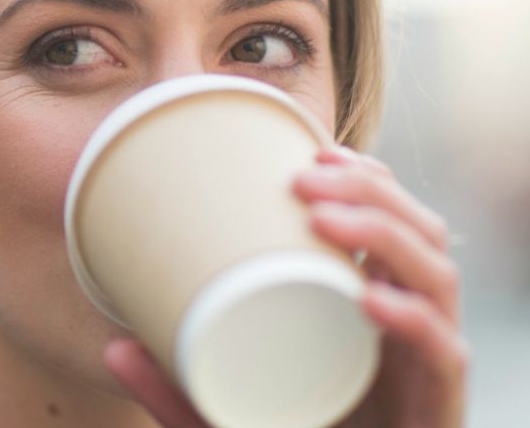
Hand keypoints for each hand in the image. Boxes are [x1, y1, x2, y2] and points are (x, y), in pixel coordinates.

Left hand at [102, 146, 468, 427]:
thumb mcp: (227, 412)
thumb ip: (177, 390)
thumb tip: (114, 350)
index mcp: (374, 313)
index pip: (394, 226)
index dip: (364, 181)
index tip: (309, 154)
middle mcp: (409, 330)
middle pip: (419, 235)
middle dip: (368, 190)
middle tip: (304, 175)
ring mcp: (426, 367)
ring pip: (435, 278)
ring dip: (384, 233)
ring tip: (323, 216)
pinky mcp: (437, 408)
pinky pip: (442, 355)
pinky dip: (413, 320)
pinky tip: (370, 299)